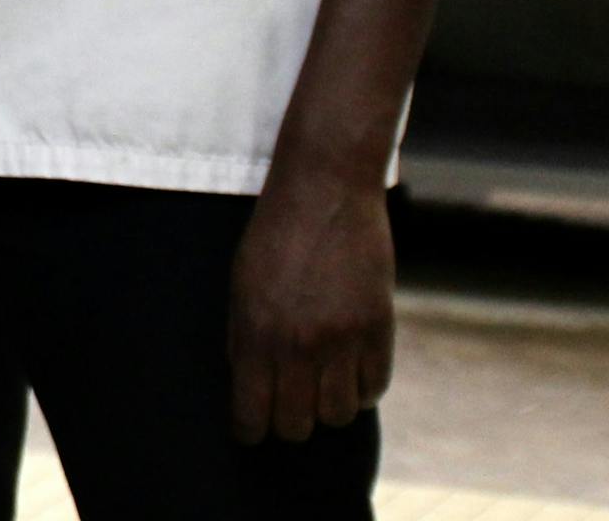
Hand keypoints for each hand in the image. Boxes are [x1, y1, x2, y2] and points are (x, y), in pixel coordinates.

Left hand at [228, 168, 393, 443]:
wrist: (324, 191)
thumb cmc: (273, 235)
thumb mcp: (241, 284)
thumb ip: (244, 337)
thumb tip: (250, 386)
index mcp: (254, 332)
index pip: (251, 413)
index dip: (250, 429)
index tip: (252, 428)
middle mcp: (298, 343)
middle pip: (297, 424)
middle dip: (289, 423)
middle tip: (287, 408)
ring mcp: (342, 338)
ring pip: (339, 415)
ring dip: (327, 408)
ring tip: (320, 386)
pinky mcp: (379, 328)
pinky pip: (374, 388)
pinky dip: (361, 388)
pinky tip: (350, 371)